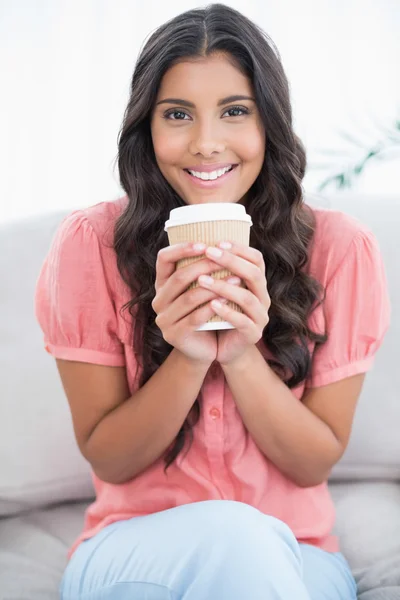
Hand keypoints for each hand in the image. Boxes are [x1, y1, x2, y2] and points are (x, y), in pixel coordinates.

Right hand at [152, 242, 222, 365]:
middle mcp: (158, 300)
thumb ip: (202, 270)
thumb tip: (221, 240)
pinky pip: (195, 317)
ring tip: (237, 278)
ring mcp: (164, 319)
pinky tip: (228, 299)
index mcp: (161, 284)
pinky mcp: (174, 335)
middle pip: (180, 277)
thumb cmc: (205, 313)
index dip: (181, 249)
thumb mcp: (200, 289)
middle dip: (204, 265)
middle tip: (225, 258)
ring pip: (189, 297)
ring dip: (214, 286)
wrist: (204, 348)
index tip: (204, 244)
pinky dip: (212, 307)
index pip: (163, 259)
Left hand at [197, 242, 270, 365]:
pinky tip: (212, 305)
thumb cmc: (219, 314)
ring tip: (202, 280)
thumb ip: (216, 271)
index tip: (218, 242)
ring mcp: (261, 317)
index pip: (256, 259)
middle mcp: (263, 297)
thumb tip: (198, 243)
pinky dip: (228, 312)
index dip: (240, 249)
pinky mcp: (253, 334)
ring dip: (224, 287)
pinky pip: (243, 321)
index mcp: (257, 284)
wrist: (225, 348)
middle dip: (231, 261)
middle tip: (208, 253)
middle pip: (254, 274)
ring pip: (248, 297)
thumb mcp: (220, 290)